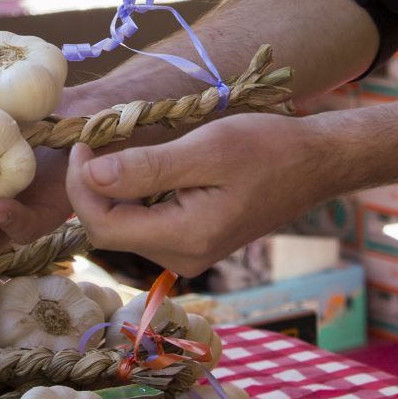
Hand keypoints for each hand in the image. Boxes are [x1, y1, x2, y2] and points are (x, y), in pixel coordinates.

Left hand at [65, 113, 329, 274]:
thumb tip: (91, 176)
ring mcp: (188, 254)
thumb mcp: (208, 149)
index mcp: (185, 239)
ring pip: (125, 227)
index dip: (82, 186)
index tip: (85, 142)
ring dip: (112, 189)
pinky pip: (146, 223)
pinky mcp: (193, 242)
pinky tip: (143, 166)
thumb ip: (148, 168)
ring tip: (118, 147)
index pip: (103, 226)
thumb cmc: (269, 149)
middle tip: (97, 139)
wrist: (315, 164)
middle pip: (109, 230)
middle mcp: (182, 258)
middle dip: (93, 187)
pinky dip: (134, 195)